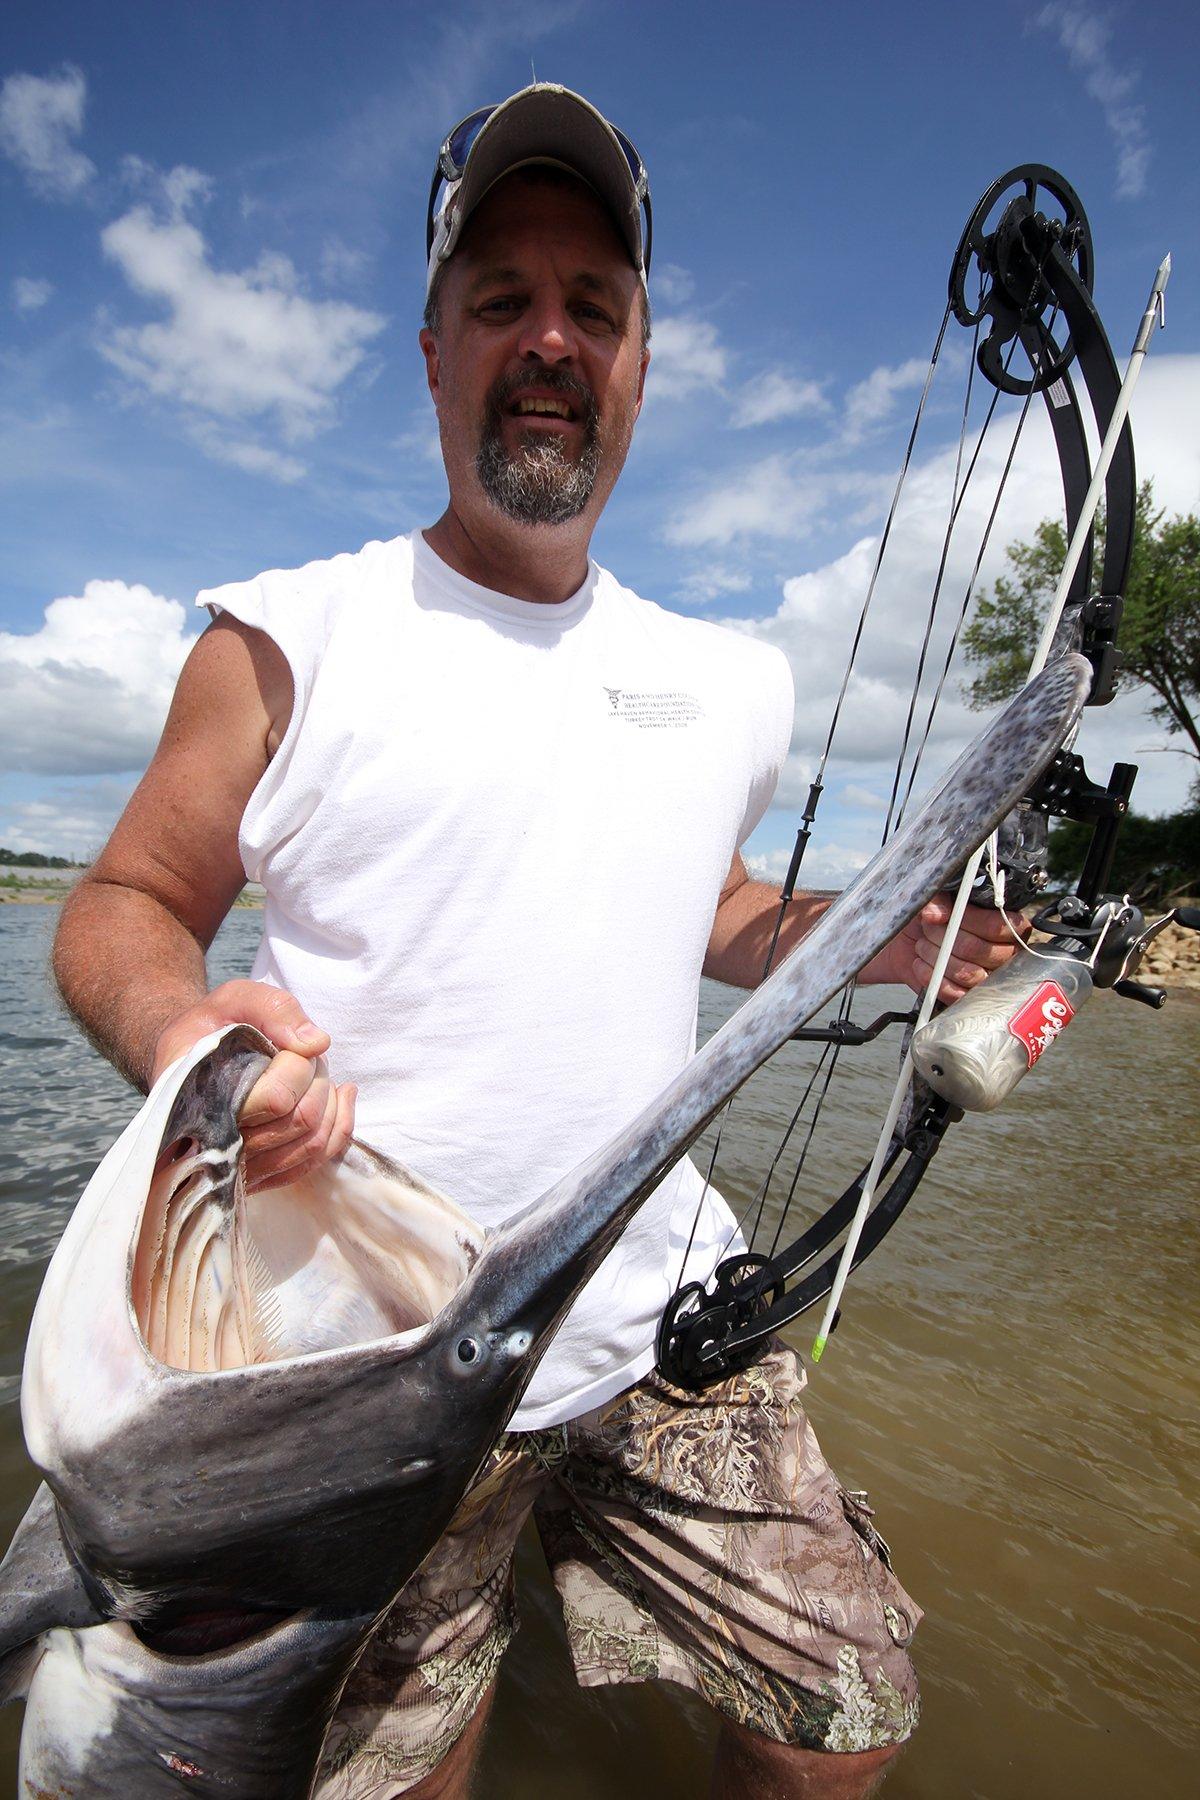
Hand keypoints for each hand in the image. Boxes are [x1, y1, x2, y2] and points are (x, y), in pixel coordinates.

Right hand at [151, 979, 356, 1192]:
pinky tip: (337, 1095)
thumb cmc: (209, 1027)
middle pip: (301, 1120)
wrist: (185, 1060)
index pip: (277, 1098)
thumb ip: (273, 1009)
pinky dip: (338, 1126)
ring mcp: (238, 1167)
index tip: (285, 1044)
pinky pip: (313, 1162)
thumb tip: (316, 1044)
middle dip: (317, 1079)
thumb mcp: (233, 999)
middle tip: (303, 1055)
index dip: (297, 1065)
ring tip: (315, 1072)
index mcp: (202, 1098)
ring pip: (313, 1145)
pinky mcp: (258, 1176)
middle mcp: (216, 1145)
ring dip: (329, 1101)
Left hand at [865, 896, 1029, 1003]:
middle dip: (946, 938)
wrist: (911, 942)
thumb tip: (934, 913)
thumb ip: (940, 900)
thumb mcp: (938, 899)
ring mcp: (991, 978)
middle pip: (979, 950)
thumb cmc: (934, 918)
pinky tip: (921, 964)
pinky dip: (934, 978)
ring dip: (938, 957)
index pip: (996, 926)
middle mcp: (1006, 954)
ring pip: (969, 973)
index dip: (968, 920)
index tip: (944, 915)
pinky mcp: (970, 997)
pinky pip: (957, 994)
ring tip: (923, 946)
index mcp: (1009, 926)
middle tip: (928, 930)